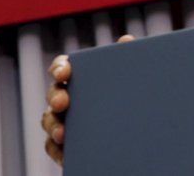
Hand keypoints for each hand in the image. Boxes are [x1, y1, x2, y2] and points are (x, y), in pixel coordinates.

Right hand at [41, 35, 135, 164]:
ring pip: (50, 120)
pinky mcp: (67, 143)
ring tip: (63, 134)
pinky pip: (54, 147)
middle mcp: (70, 96)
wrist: (143, 126)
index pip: (64, 66)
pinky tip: (65, 153)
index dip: (60, 67)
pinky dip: (57, 150)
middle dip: (55, 96)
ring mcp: (66, 119)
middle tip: (62, 102)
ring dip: (54, 125)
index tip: (64, 72)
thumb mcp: (134, 75)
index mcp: (83, 76)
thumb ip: (128, 57)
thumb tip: (125, 41)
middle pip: (54, 93)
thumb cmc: (133, 93)